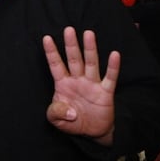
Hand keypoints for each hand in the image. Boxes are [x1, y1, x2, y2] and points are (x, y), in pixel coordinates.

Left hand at [42, 27, 119, 144]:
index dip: (51, 52)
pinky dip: (113, 67)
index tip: (46, 38)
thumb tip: (69, 112)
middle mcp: (78, 80)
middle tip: (68, 29)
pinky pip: (110, 78)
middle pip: (74, 59)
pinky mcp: (105, 92)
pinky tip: (114, 55)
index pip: (56, 65)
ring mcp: (92, 84)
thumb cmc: (71, 121)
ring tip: (89, 33)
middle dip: (71, 45)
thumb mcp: (57, 120)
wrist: (91, 131)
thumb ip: (56, 113)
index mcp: (63, 84)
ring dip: (90, 49)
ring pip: (91, 63)